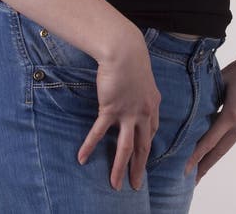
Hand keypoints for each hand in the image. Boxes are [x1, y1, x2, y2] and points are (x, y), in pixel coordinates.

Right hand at [76, 32, 161, 191]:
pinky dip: (90, 146)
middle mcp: (144, 112)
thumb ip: (140, 89)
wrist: (124, 50)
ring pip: (126, 147)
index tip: (143, 156)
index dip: (147, 145)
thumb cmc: (132, 57)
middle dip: (139, 167)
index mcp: (153, 104)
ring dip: (120, 168)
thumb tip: (133, 91)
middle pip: (143, 146)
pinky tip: (82, 158)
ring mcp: (128, 113)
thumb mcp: (143, 76)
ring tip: (115, 185)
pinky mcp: (111, 109)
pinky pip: (99, 133)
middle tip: (135, 184)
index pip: (152, 131)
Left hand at [184, 56, 235, 183]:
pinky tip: (217, 141)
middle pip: (220, 151)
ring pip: (228, 144)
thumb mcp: (223, 79)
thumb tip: (197, 106)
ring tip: (201, 165)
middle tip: (191, 180)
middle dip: (205, 166)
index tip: (184, 169)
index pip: (209, 141)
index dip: (196, 156)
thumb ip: (210, 95)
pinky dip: (225, 140)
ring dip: (215, 154)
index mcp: (232, 114)